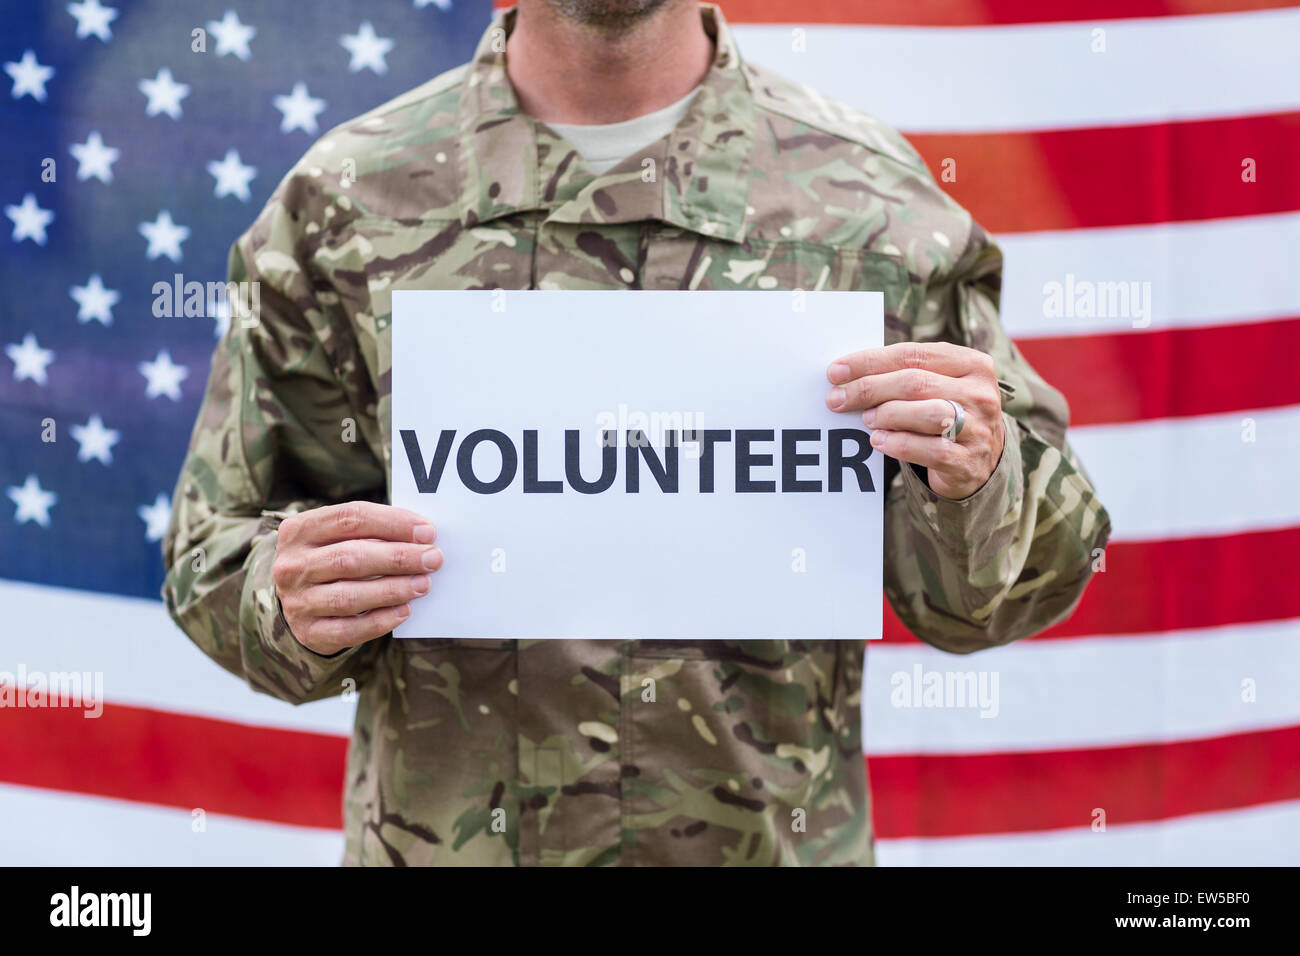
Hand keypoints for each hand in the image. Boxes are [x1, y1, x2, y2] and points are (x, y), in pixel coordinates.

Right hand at [272, 501, 442, 655]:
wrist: (297, 599)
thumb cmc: (331, 558)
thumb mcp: (338, 536)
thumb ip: (373, 531)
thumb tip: (423, 536)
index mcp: (300, 530)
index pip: (351, 518)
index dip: (393, 523)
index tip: (427, 531)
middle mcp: (293, 565)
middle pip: (351, 557)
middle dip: (398, 557)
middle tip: (433, 558)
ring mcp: (298, 601)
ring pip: (349, 596)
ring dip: (393, 589)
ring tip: (423, 584)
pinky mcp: (309, 632)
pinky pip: (349, 630)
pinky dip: (380, 621)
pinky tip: (404, 611)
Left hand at [825, 342, 1004, 499]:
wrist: (982, 460)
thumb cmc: (947, 412)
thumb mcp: (938, 385)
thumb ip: (904, 374)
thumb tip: (848, 374)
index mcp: (972, 363)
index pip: (914, 355)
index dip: (871, 361)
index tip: (836, 371)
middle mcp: (980, 393)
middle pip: (916, 383)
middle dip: (869, 389)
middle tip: (837, 398)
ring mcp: (978, 429)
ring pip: (927, 414)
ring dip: (887, 414)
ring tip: (866, 418)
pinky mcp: (968, 461)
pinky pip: (930, 450)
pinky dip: (899, 444)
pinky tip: (879, 441)